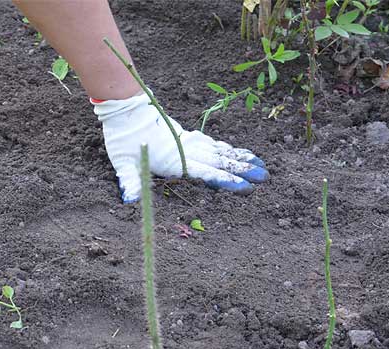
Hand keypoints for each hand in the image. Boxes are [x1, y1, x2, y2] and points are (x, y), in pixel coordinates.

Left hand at [92, 92, 269, 202]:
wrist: (126, 109)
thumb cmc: (124, 138)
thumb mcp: (123, 163)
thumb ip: (130, 182)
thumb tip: (129, 200)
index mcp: (174, 161)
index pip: (205, 173)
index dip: (226, 180)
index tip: (245, 187)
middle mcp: (186, 151)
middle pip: (220, 161)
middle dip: (243, 170)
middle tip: (265, 177)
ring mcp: (189, 142)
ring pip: (220, 151)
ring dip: (241, 158)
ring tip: (261, 164)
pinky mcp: (187, 136)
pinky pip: (213, 143)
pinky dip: (228, 149)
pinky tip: (238, 153)